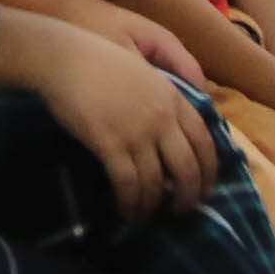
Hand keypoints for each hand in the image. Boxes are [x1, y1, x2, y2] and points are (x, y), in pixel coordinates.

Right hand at [20, 19, 221, 220]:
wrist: (64, 58)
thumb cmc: (99, 61)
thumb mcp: (144, 74)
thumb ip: (162, 100)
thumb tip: (171, 137)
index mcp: (173, 99)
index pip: (204, 142)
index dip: (209, 171)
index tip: (206, 188)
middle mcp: (161, 119)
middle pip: (187, 168)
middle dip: (189, 196)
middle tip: (182, 210)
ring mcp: (136, 132)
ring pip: (157, 182)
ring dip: (154, 205)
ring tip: (147, 214)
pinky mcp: (109, 144)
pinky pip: (127, 183)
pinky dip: (130, 203)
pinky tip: (126, 210)